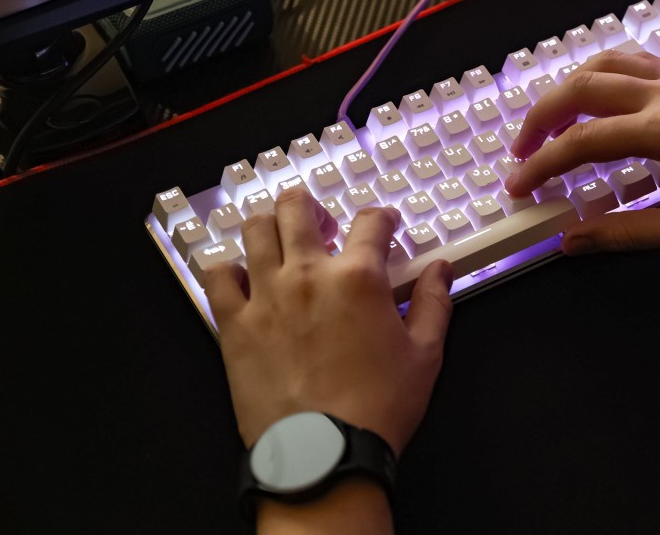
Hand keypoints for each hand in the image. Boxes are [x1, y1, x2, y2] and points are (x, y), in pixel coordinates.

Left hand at [203, 188, 453, 455]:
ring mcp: (265, 296)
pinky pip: (218, 275)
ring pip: (254, 229)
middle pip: (297, 207)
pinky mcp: (234, 324)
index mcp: (358, 278)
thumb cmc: (379, 408)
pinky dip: (229, 268)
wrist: (323, 454)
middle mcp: (307, 274)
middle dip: (312, 206)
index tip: (384, 225)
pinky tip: (244, 277)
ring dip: (270, 225)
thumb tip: (441, 268)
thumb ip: (433, 303)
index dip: (382, 217)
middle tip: (323, 225)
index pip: (370, 221)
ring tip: (281, 240)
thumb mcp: (425, 355)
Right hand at [505, 50, 659, 253]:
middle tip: (521, 153)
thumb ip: (623, 233)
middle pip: (581, 89)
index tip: (518, 187)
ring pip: (604, 63)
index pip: (582, 142)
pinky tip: (592, 98)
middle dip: (541, 119)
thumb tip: (570, 240)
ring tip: (548, 123)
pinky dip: (600, 74)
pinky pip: (632, 60)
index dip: (541, 165)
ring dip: (567, 89)